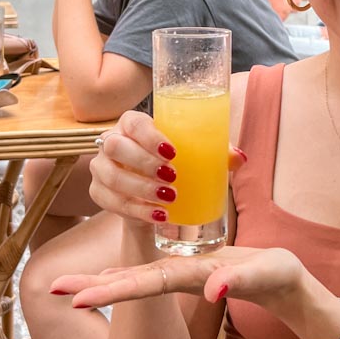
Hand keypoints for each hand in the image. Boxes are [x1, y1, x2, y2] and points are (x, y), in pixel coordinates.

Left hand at [52, 244, 307, 311]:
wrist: (289, 287)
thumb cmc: (281, 278)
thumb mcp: (265, 274)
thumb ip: (240, 278)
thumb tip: (211, 289)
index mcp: (194, 277)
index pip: (146, 283)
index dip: (111, 289)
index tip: (77, 298)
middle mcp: (183, 278)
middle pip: (131, 283)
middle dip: (93, 288)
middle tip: (53, 289)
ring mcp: (185, 276)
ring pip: (137, 278)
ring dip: (102, 282)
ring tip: (66, 286)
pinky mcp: (191, 270)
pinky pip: (151, 272)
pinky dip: (126, 273)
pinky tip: (106, 275)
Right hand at [88, 110, 246, 227]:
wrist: (153, 196)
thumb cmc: (176, 165)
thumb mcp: (195, 156)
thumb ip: (216, 153)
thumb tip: (240, 158)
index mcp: (133, 123)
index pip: (134, 122)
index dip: (150, 136)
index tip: (173, 153)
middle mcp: (111, 140)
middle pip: (116, 146)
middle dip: (143, 163)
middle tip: (172, 178)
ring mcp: (101, 167)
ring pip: (111, 175)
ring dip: (140, 189)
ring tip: (168, 200)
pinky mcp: (99, 192)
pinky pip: (110, 201)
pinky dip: (135, 210)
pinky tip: (157, 216)